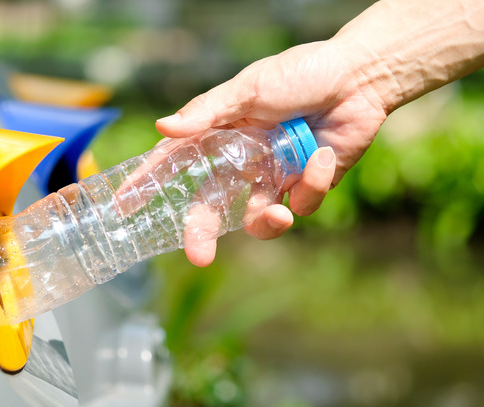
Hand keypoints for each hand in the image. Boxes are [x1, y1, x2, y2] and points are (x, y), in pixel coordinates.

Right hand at [156, 39, 389, 265]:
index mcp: (222, 135)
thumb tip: (163, 128)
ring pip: (257, 219)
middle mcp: (243, 161)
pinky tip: (322, 155)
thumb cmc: (301, 73)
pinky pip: (301, 204)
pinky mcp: (306, 185)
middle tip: (199, 257)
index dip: (150, 183)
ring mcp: (274, 176)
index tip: (125, 205)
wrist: (358, 79)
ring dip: (267, 223)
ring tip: (280, 214)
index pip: (177, 163)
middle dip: (201, 233)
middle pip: (211, 206)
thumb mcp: (250, 89)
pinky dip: (312, 183)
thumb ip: (208, 112)